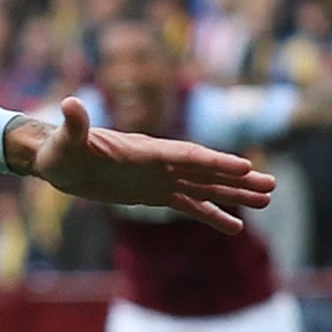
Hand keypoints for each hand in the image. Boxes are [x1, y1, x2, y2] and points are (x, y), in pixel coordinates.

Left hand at [22, 97, 275, 231]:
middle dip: (238, 179)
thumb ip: (75, 125)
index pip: (187, 156)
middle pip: (206, 170)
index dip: (214, 161)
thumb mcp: (65, 141)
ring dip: (235, 194)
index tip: (244, 167)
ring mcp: (160, 178)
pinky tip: (234, 227)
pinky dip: (211, 214)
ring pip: (205, 187)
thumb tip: (70, 104)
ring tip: (267, 200)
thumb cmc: (61, 150)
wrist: (60, 161)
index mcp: (145, 150)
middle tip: (272, 186)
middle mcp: (159, 163)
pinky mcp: (155, 194)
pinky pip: (189, 205)